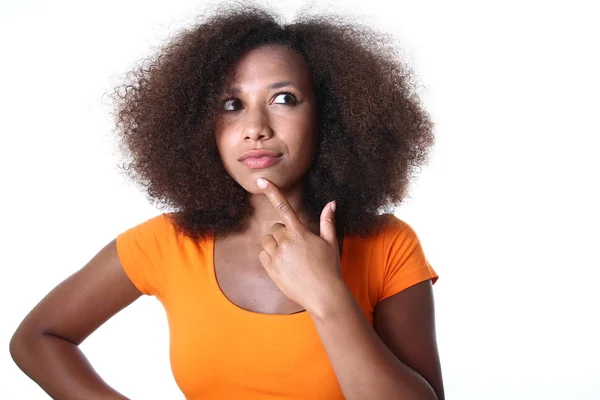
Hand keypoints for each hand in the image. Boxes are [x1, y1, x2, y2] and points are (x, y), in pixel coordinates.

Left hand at [256, 177, 344, 315]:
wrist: (323, 295)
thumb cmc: (329, 268)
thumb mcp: (331, 243)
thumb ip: (327, 221)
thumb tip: (331, 203)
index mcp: (300, 233)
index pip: (283, 207)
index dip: (272, 191)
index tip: (261, 180)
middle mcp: (285, 242)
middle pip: (275, 228)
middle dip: (283, 233)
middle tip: (297, 246)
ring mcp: (276, 256)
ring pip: (267, 241)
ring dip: (275, 244)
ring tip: (290, 256)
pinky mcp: (270, 269)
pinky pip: (263, 255)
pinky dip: (270, 256)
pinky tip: (284, 265)